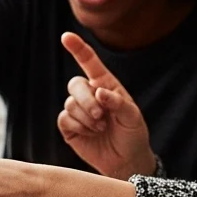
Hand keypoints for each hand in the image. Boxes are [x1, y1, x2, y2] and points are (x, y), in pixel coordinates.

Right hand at [57, 33, 155, 180]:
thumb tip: (99, 91)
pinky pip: (64, 119)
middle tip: (100, 116)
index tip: (66, 36)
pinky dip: (78, 126)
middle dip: (86, 99)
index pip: (89, 63)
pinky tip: (91, 133)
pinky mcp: (69, 127)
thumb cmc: (132, 134)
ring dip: (86, 117)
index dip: (78, 49)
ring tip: (101, 128)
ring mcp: (78, 111)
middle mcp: (90, 95)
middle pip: (75, 84)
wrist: (125, 160)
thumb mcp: (133, 116)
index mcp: (106, 85)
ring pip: (70, 103)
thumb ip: (117, 102)